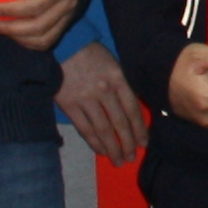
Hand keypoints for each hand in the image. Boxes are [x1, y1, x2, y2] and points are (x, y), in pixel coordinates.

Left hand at [0, 0, 82, 53]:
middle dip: (11, 27)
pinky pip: (46, 41)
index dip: (16, 9)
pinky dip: (28, 42)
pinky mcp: (62, 21)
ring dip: (17, 36)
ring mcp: (67, 13)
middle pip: (40, 24)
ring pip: (43, 37)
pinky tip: (12, 35)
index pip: (41, 3)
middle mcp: (69, 0)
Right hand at [58, 42, 148, 162]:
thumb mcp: (114, 64)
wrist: (62, 47)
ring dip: (112, 147)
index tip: (145, 142)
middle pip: (119, 122)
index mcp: (118, 79)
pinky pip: (84, 128)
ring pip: (103, 129)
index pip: (133, 109)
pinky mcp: (70, 106)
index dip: (140, 128)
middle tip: (132, 157)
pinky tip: (101, 151)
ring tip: (119, 160)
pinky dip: (94, 142)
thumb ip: (123, 85)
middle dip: (128, 142)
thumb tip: (132, 110)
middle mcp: (104, 91)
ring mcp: (86, 100)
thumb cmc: (91, 54)